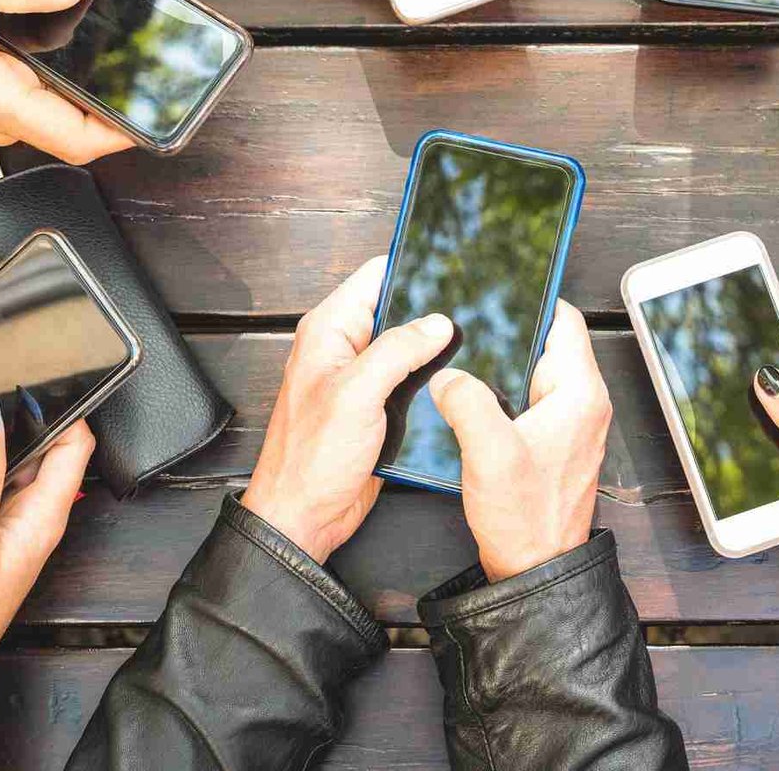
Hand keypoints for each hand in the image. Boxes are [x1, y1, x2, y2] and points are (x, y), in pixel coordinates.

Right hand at [0, 0, 134, 163]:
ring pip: (65, 72)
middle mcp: (3, 106)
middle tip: (140, 3)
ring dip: (92, 25)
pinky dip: (61, 17)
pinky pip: (44, 56)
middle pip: (83, 97)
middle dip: (119, 52)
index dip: (128, 126)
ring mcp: (1, 94)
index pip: (80, 137)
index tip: (162, 103)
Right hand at [0, 393, 93, 682]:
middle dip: (32, 417)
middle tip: (4, 382)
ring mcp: (4, 527)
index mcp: (46, 517)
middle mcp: (32, 519)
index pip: (76, 448)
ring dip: (2, 440)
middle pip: (48, 452)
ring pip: (15, 467)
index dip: (69, 409)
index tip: (46, 376)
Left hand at [242, 257, 454, 562]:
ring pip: (408, 346)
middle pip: (397, 309)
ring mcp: (362, 378)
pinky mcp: (378, 406)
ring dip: (434, 348)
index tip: (451, 261)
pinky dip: (431, 378)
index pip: (376, 276)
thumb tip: (437, 323)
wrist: (305, 516)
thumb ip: (397, 350)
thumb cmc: (311, 459)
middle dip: (431, 309)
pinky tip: (456, 379)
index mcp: (329, 330)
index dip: (412, 266)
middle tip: (473, 308)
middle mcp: (344, 348)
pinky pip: (410, 380)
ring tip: (472, 342)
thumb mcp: (357, 394)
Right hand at [429, 301, 609, 581]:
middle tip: (471, 319)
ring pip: (538, 369)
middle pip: (550, 341)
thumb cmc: (525, 519)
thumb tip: (448, 374)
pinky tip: (474, 394)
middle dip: (512, 329)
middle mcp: (585, 403)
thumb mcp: (489, 454)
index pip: (565, 320)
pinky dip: (507, 389)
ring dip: (506, 362)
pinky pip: (532, 396)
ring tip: (467, 354)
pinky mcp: (555, 441)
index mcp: (580, 393)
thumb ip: (468, 402)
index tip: (499, 287)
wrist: (535, 571)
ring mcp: (572, 423)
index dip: (533, 299)